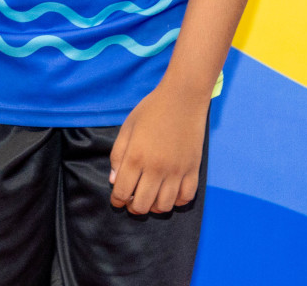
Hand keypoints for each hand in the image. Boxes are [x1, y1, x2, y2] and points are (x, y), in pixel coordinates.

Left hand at [109, 83, 207, 214]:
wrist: (182, 99)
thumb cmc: (151, 110)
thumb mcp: (127, 128)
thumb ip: (118, 155)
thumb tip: (114, 181)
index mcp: (136, 157)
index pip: (123, 192)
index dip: (117, 200)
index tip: (117, 199)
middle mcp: (156, 169)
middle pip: (143, 205)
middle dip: (133, 207)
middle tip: (132, 200)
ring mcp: (177, 171)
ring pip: (164, 206)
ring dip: (154, 207)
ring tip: (150, 198)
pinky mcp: (193, 170)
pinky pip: (186, 198)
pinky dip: (176, 201)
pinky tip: (169, 193)